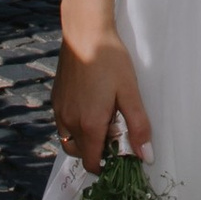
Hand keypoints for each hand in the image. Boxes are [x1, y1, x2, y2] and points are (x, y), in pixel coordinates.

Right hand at [53, 24, 150, 171]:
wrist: (85, 33)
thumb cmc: (110, 61)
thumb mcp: (130, 93)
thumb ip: (138, 127)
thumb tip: (145, 157)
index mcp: (89, 125)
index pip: (92, 163)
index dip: (106, 166)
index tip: (120, 154)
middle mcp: (69, 122)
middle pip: (81, 154)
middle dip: (97, 152)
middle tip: (115, 132)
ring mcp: (59, 111)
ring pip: (70, 141)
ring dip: (85, 140)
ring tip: (103, 119)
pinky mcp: (55, 99)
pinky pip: (63, 125)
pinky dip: (75, 126)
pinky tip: (90, 106)